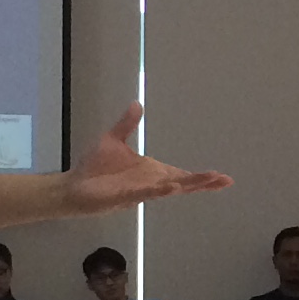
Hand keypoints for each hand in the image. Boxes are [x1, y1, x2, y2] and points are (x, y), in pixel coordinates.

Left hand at [66, 104, 228, 214]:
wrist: (73, 186)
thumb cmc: (94, 168)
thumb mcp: (113, 140)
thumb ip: (127, 124)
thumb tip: (137, 103)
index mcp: (151, 171)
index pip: (181, 175)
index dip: (200, 177)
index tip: (222, 177)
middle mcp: (149, 183)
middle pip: (182, 184)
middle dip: (203, 182)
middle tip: (225, 180)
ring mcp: (138, 191)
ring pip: (168, 189)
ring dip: (186, 185)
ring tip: (206, 181)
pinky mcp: (123, 197)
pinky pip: (143, 193)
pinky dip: (157, 190)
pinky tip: (171, 187)